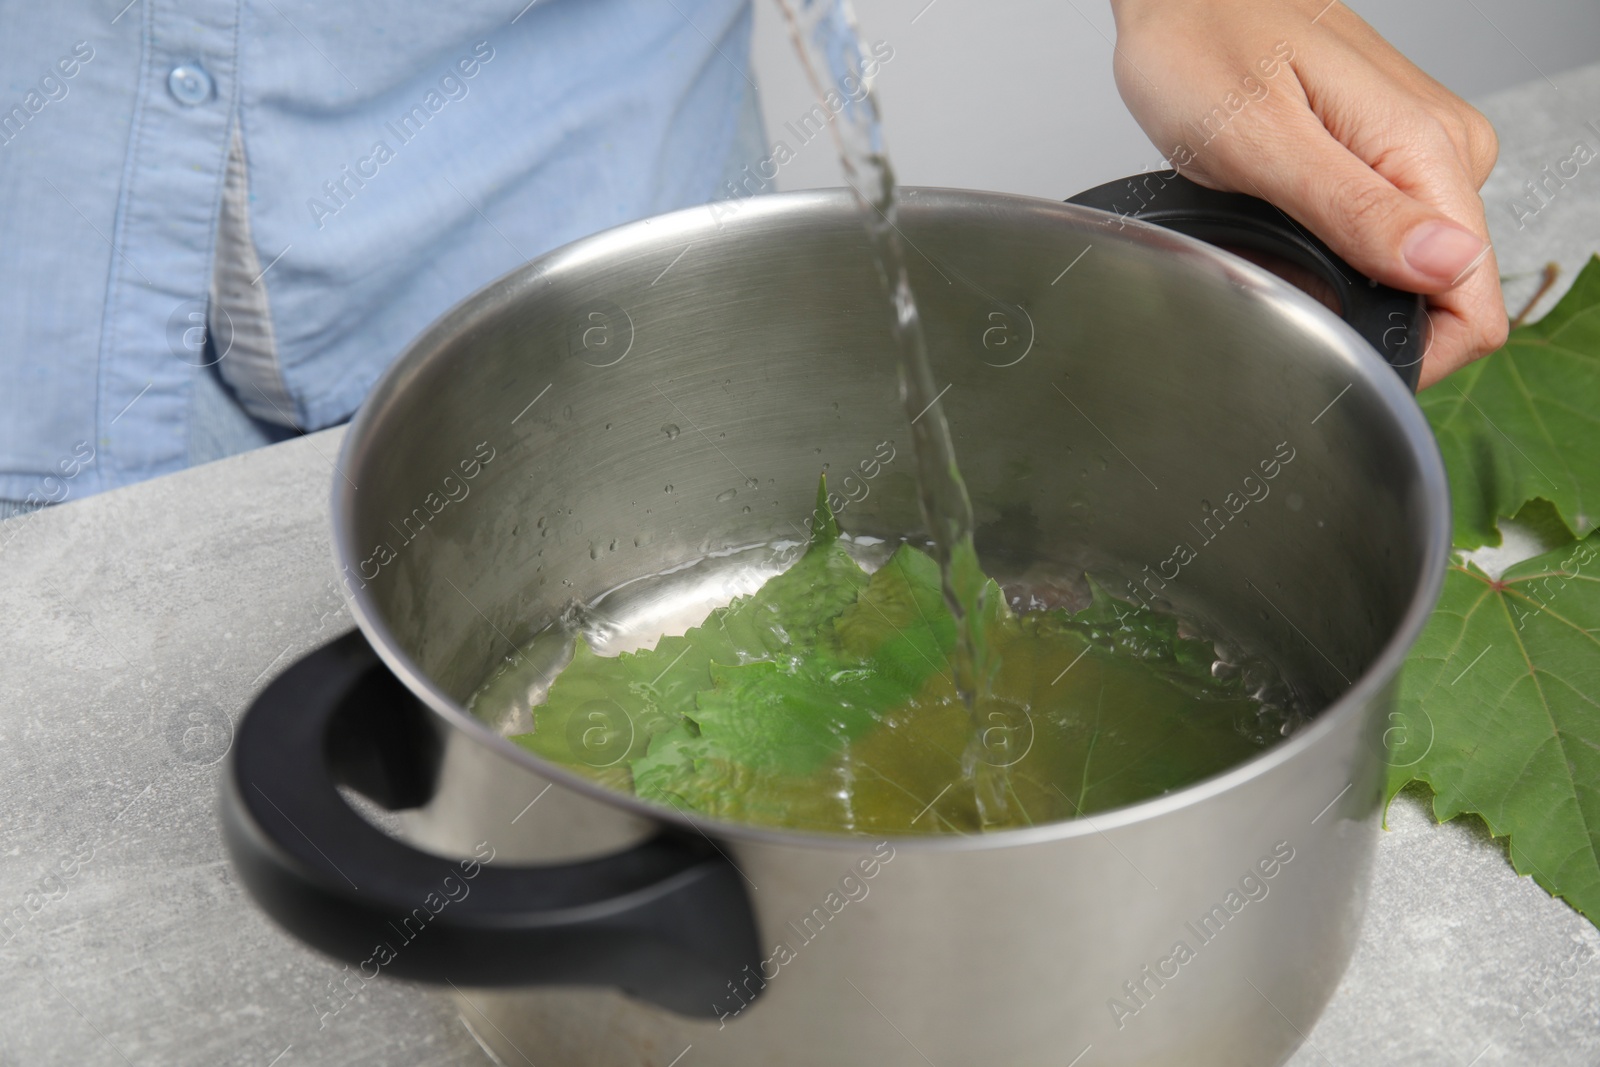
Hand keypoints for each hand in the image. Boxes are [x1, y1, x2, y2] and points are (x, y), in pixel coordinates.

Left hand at [1107, 0, 1506, 387]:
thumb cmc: (1203, 45)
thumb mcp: (1262, 142)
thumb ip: (1356, 211)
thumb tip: (1447, 265)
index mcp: (1425, 150)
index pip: (1476, 302)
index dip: (1414, 350)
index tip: (1338, 345)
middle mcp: (1442, 148)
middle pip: (1445, 291)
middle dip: (1364, 310)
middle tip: (1277, 269)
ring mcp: (1419, 148)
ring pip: (1411, 265)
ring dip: (1342, 278)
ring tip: (1270, 230)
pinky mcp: (1389, 149)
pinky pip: (1384, 229)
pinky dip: (1331, 244)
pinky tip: (1282, 214)